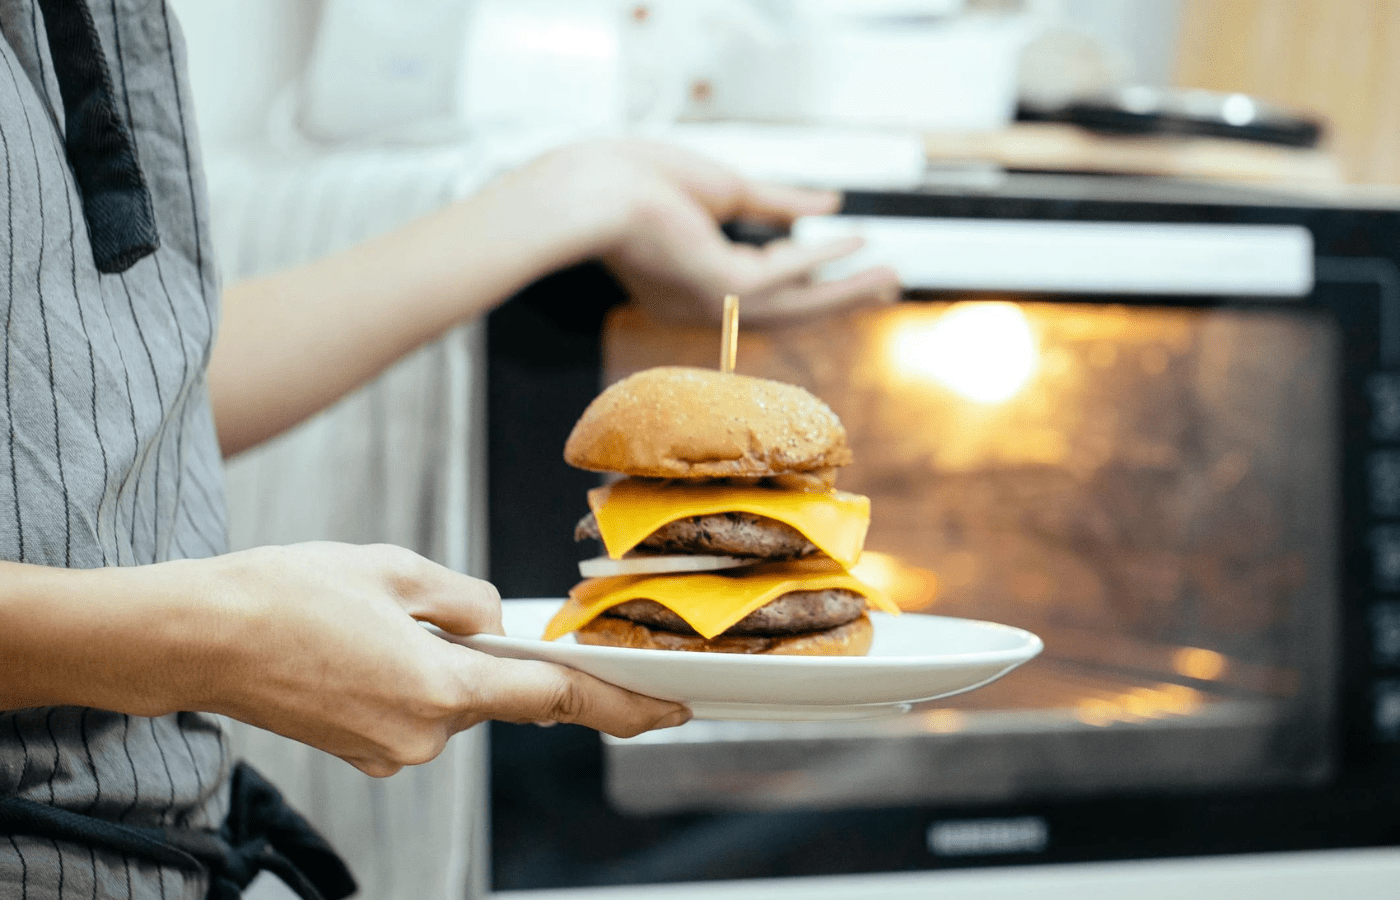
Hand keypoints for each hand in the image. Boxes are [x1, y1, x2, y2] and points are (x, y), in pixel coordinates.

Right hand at [172, 543, 689, 776]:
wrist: (198, 638)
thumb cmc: (285, 595)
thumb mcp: (394, 569)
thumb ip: (466, 599)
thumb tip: (495, 621)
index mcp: (441, 687)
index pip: (557, 699)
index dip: (624, 704)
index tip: (671, 710)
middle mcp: (424, 734)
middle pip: (498, 692)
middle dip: (488, 653)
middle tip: (432, 609)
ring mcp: (391, 751)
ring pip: (454, 698)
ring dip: (442, 661)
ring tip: (376, 619)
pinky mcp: (365, 752)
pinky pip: (417, 710)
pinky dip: (412, 678)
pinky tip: (363, 644)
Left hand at [523, 139, 900, 324]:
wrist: (593, 189)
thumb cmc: (634, 180)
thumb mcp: (722, 187)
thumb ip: (777, 202)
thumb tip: (829, 204)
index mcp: (690, 279)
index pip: (758, 287)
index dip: (806, 277)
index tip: (843, 263)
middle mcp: (702, 303)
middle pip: (786, 306)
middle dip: (837, 295)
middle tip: (884, 284)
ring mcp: (711, 302)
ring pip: (794, 303)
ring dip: (845, 289)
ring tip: (889, 276)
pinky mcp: (721, 289)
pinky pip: (786, 275)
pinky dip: (822, 258)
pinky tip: (854, 243)